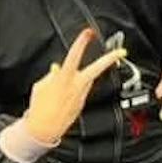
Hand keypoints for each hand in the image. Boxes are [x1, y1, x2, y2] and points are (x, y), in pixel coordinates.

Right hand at [22, 28, 128, 143]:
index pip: (74, 55)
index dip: (82, 42)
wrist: (43, 129)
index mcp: (63, 78)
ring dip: (85, 75)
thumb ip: (51, 75)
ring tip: (75, 80)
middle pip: (97, 69)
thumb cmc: (39, 108)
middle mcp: (76, 86)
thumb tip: (56, 68)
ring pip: (89, 79)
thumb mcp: (40, 86)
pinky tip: (67, 93)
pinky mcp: (82, 103)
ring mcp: (81, 95)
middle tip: (121, 51)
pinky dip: (76, 88)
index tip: (88, 33)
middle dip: (110, 58)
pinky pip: (82, 90)